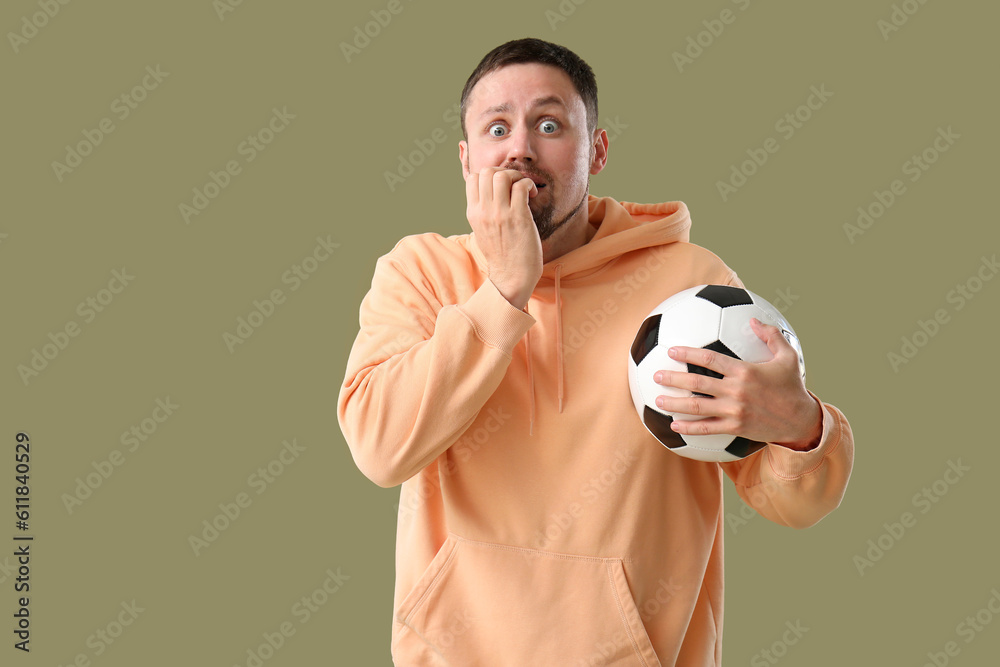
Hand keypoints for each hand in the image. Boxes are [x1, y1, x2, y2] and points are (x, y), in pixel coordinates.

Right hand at [465, 167, 540, 308]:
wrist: (511, 277)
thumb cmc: (502, 255)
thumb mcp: (482, 230)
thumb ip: (483, 211)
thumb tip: (491, 193)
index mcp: (473, 213)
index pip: (473, 178)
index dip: (490, 175)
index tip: (502, 185)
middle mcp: (484, 211)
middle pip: (487, 172)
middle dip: (504, 171)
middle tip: (515, 184)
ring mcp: (500, 214)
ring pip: (503, 175)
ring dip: (517, 176)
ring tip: (524, 188)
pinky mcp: (518, 217)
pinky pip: (521, 187)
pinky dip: (529, 184)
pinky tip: (532, 194)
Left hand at [653, 318, 821, 450]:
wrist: (801, 420)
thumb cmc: (792, 386)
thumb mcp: (788, 357)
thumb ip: (771, 335)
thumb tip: (754, 319)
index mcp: (745, 370)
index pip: (709, 359)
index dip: (688, 354)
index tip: (672, 351)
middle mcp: (736, 391)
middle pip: (696, 383)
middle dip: (673, 378)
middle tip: (656, 376)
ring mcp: (734, 411)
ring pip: (697, 407)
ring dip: (674, 403)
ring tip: (658, 400)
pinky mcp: (735, 427)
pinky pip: (707, 428)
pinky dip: (688, 427)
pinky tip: (674, 425)